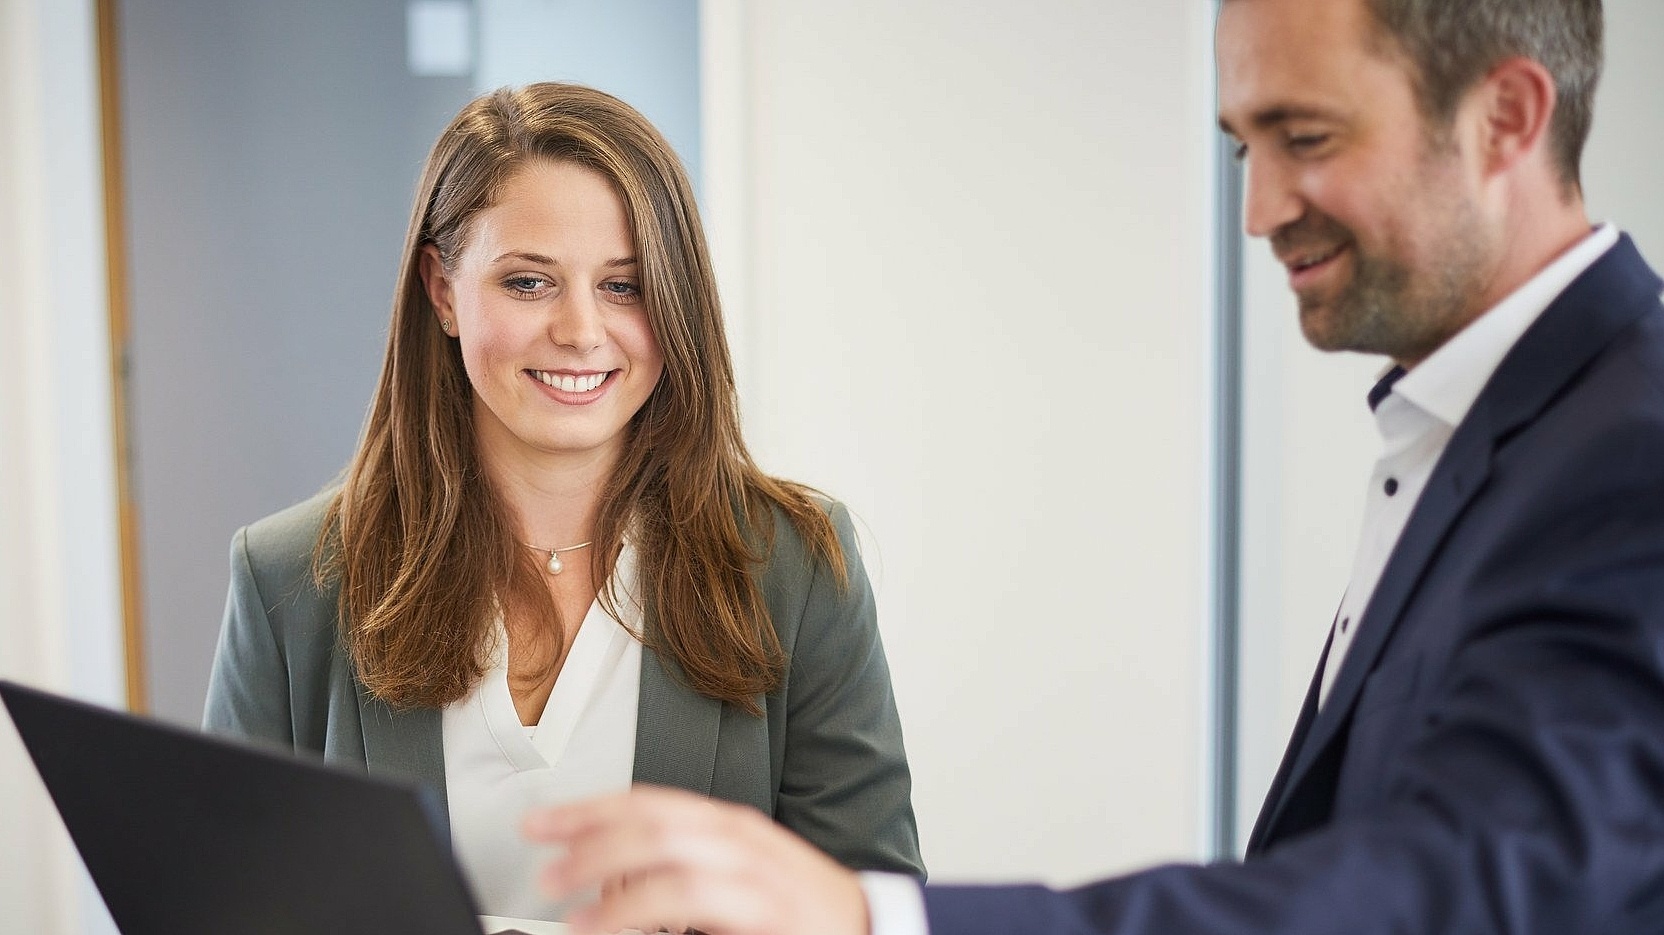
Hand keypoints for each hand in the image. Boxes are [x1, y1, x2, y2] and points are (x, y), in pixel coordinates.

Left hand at [524, 785, 870, 934]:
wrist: (872, 931)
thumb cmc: (800, 916)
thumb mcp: (736, 885)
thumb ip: (681, 876)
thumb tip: (616, 887)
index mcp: (731, 827)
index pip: (650, 802)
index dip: (591, 808)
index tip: (542, 822)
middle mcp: (741, 839)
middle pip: (651, 818)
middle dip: (586, 831)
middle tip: (540, 853)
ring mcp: (756, 870)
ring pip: (665, 849)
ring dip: (602, 866)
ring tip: (559, 893)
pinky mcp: (765, 907)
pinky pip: (687, 895)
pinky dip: (635, 907)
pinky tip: (601, 923)